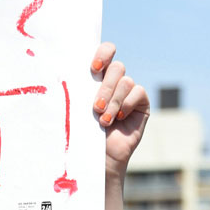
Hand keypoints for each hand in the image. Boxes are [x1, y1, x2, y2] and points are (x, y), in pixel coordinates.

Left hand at [91, 43, 149, 178]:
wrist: (100, 158)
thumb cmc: (85, 134)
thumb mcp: (80, 109)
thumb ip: (81, 89)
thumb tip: (68, 73)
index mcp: (98, 77)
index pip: (106, 52)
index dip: (103, 53)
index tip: (94, 68)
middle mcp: (115, 82)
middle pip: (117, 67)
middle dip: (106, 87)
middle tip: (96, 107)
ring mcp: (129, 92)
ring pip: (126, 81)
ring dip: (114, 101)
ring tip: (104, 120)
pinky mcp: (142, 103)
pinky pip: (138, 92)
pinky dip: (127, 104)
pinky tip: (119, 118)